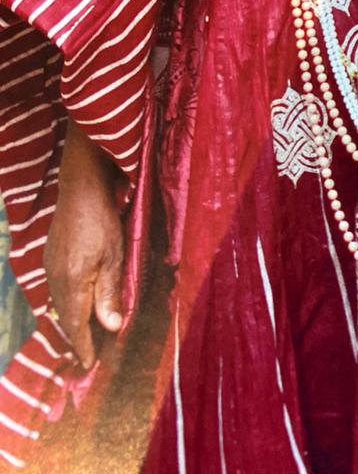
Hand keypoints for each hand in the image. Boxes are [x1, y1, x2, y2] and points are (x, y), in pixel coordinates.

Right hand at [43, 121, 124, 369]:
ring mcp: (50, 266)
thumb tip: (111, 327)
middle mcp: (55, 278)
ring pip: (60, 303)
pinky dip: (68, 302)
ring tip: (85, 334)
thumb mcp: (114, 256)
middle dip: (77, 337)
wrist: (80, 186)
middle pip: (66, 317)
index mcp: (71, 283)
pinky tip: (77, 302)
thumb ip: (109, 293)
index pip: (76, 325)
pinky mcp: (51, 255)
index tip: (89, 364)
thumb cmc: (103, 219)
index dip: (83, 346)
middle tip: (88, 355)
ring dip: (72, 320)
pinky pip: (58, 288)